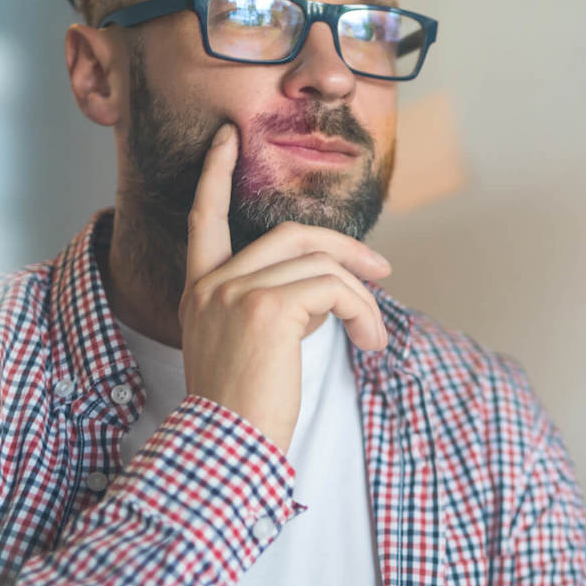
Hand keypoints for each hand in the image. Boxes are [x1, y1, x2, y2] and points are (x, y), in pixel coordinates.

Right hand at [177, 123, 390, 451]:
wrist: (226, 446)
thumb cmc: (244, 409)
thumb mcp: (248, 347)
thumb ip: (270, 306)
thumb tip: (326, 288)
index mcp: (201, 290)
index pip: (204, 218)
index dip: (217, 175)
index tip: (229, 139)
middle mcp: (213, 284)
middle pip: (290, 234)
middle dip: (345, 246)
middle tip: (384, 270)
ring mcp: (236, 291)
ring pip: (322, 266)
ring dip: (363, 300)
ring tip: (374, 338)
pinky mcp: (267, 307)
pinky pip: (334, 290)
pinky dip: (363, 313)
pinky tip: (369, 344)